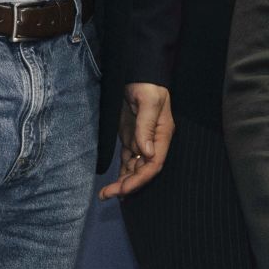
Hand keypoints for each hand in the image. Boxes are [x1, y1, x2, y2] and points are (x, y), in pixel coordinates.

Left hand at [99, 82, 173, 198]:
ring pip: (134, 168)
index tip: (124, 189)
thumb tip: (146, 152)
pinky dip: (121, 173)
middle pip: (143, 170)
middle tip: (108, 195)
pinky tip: (112, 184)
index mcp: (162, 135)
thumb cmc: (147, 85)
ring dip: (123, 182)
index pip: (154, 164)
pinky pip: (127, 160)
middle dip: (128, 185)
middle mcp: (154, 142)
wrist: (137, 73)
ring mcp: (142, 141)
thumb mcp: (148, 102)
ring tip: (105, 194)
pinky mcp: (131, 138)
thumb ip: (146, 126)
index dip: (140, 179)